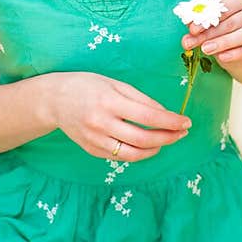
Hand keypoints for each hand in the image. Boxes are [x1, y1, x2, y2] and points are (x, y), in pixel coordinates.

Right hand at [48, 72, 191, 160]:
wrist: (54, 100)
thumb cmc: (88, 86)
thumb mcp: (115, 84)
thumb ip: (141, 100)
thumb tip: (166, 114)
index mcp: (109, 102)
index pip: (149, 117)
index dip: (171, 122)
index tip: (186, 123)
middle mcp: (101, 124)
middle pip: (143, 139)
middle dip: (168, 138)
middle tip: (181, 133)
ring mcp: (95, 140)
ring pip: (133, 154)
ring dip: (154, 150)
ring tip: (165, 141)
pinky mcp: (92, 150)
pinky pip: (120, 157)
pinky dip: (137, 153)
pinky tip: (145, 145)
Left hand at [180, 0, 241, 64]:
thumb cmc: (224, 30)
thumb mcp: (210, 24)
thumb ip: (199, 26)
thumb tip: (188, 31)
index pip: (224, 6)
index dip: (207, 18)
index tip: (192, 30)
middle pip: (232, 21)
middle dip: (210, 33)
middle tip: (193, 43)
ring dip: (224, 42)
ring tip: (206, 49)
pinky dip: (238, 53)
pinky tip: (222, 58)